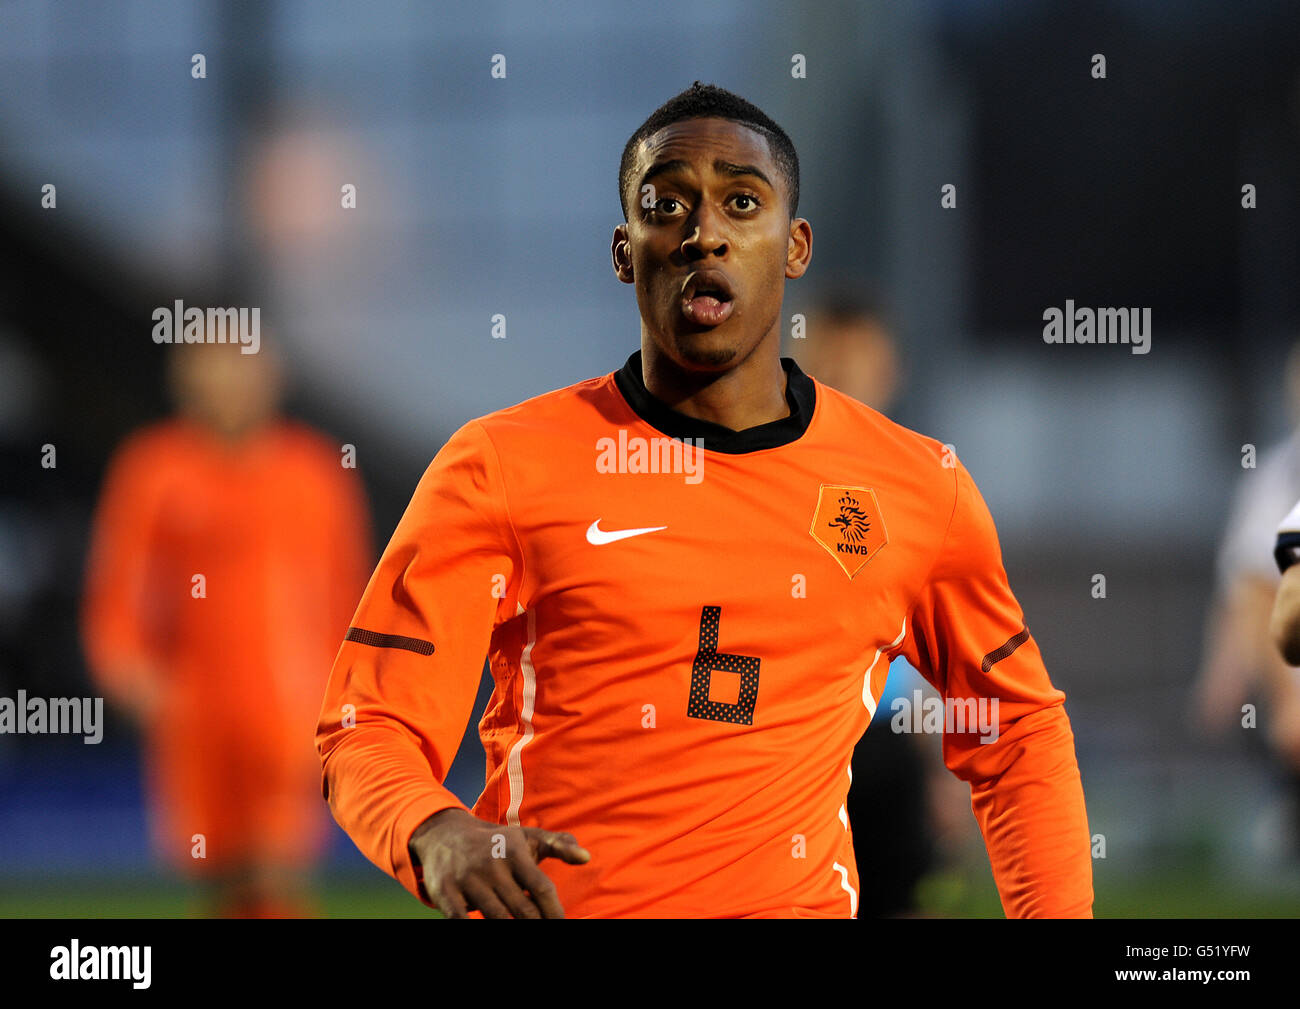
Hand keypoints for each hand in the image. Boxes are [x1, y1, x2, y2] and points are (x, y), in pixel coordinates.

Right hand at [409, 808, 589, 918]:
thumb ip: (559, 845)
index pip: (542, 889)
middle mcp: (491, 865)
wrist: (444, 835)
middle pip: (523, 910)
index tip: (561, 925)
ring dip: (511, 929)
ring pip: (497, 919)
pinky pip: (462, 921)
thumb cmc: (497, 843)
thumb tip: (586, 858)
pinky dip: (474, 929)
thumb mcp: (527, 837)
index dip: (555, 914)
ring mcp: (466, 879)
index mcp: (514, 852)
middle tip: (545, 931)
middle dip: (537, 926)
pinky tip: (489, 928)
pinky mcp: (444, 892)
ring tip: (523, 930)